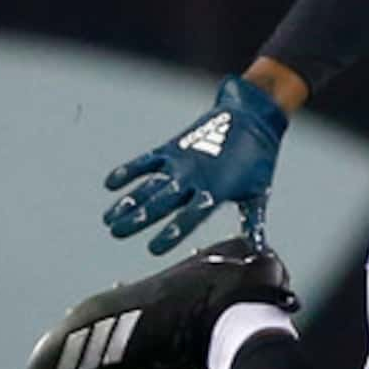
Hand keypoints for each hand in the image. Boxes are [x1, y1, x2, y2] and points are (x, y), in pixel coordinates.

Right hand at [103, 73, 290, 253]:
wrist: (251, 119)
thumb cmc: (257, 160)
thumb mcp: (258, 193)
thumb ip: (253, 222)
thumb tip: (259, 249)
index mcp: (216, 192)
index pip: (189, 218)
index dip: (171, 233)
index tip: (153, 249)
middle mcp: (193, 178)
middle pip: (161, 202)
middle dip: (138, 219)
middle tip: (116, 233)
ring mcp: (180, 162)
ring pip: (149, 184)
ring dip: (128, 201)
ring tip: (108, 218)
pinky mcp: (173, 148)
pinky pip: (146, 161)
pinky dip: (128, 170)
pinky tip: (110, 183)